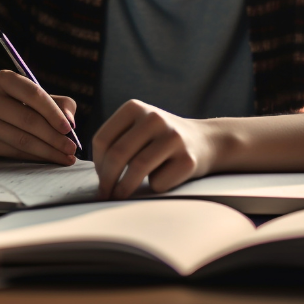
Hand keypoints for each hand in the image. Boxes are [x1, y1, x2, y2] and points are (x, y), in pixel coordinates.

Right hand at [0, 70, 78, 164]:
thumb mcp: (39, 99)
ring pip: (21, 140)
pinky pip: (12, 153)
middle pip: (27, 119)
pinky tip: (47, 160)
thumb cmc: (20, 106)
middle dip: (54, 137)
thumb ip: (61, 104)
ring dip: (47, 152)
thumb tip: (70, 121)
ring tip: (65, 158)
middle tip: (71, 149)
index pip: (33, 93)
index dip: (53, 112)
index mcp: (4, 79)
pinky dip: (34, 158)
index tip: (69, 129)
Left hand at [93, 100, 216, 198]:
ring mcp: (173, 137)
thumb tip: (98, 175)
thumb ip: (116, 142)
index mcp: (135, 107)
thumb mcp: (137, 128)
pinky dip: (153, 186)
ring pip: (136, 168)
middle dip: (106, 179)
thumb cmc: (161, 140)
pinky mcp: (188, 159)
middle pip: (117, 154)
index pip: (102, 139)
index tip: (101, 177)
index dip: (97, 163)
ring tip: (118, 196)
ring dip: (123, 188)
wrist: (206, 141)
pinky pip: (158, 182)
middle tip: (104, 193)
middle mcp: (154, 118)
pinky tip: (161, 179)